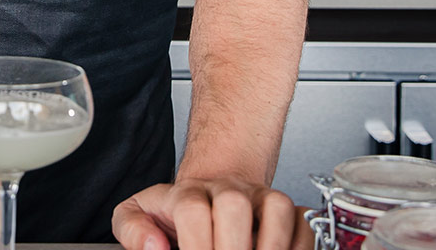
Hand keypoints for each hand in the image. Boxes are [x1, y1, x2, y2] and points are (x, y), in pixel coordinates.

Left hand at [113, 178, 311, 249]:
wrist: (207, 191)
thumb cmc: (173, 212)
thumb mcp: (137, 214)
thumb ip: (133, 229)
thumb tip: (153, 247)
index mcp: (186, 193)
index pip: (192, 210)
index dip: (196, 244)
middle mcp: (226, 190)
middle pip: (234, 205)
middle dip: (232, 246)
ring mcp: (258, 197)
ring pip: (276, 207)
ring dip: (269, 246)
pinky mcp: (284, 208)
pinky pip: (302, 219)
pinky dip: (298, 244)